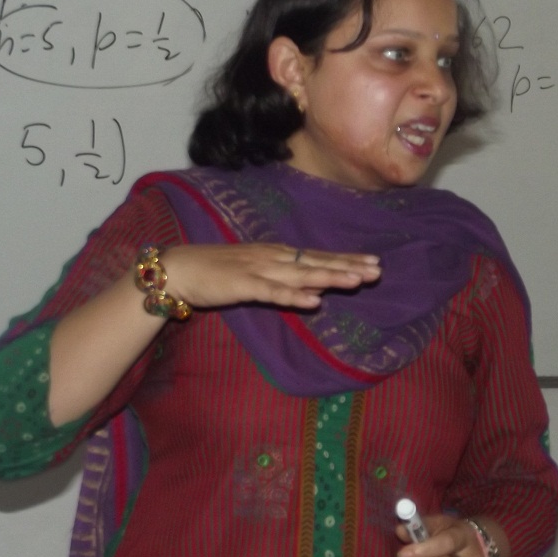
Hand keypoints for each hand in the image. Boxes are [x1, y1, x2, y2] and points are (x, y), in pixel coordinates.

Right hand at [159, 243, 380, 310]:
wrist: (180, 268)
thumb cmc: (217, 272)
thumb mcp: (258, 274)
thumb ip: (288, 281)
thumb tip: (319, 287)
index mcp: (276, 254)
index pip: (317, 256)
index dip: (345, 259)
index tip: (372, 262)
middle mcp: (272, 258)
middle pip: (316, 262)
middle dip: (347, 266)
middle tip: (377, 270)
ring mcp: (259, 270)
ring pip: (300, 275)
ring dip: (329, 276)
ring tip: (356, 281)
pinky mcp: (243, 285)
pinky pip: (273, 292)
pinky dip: (293, 296)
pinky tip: (313, 302)